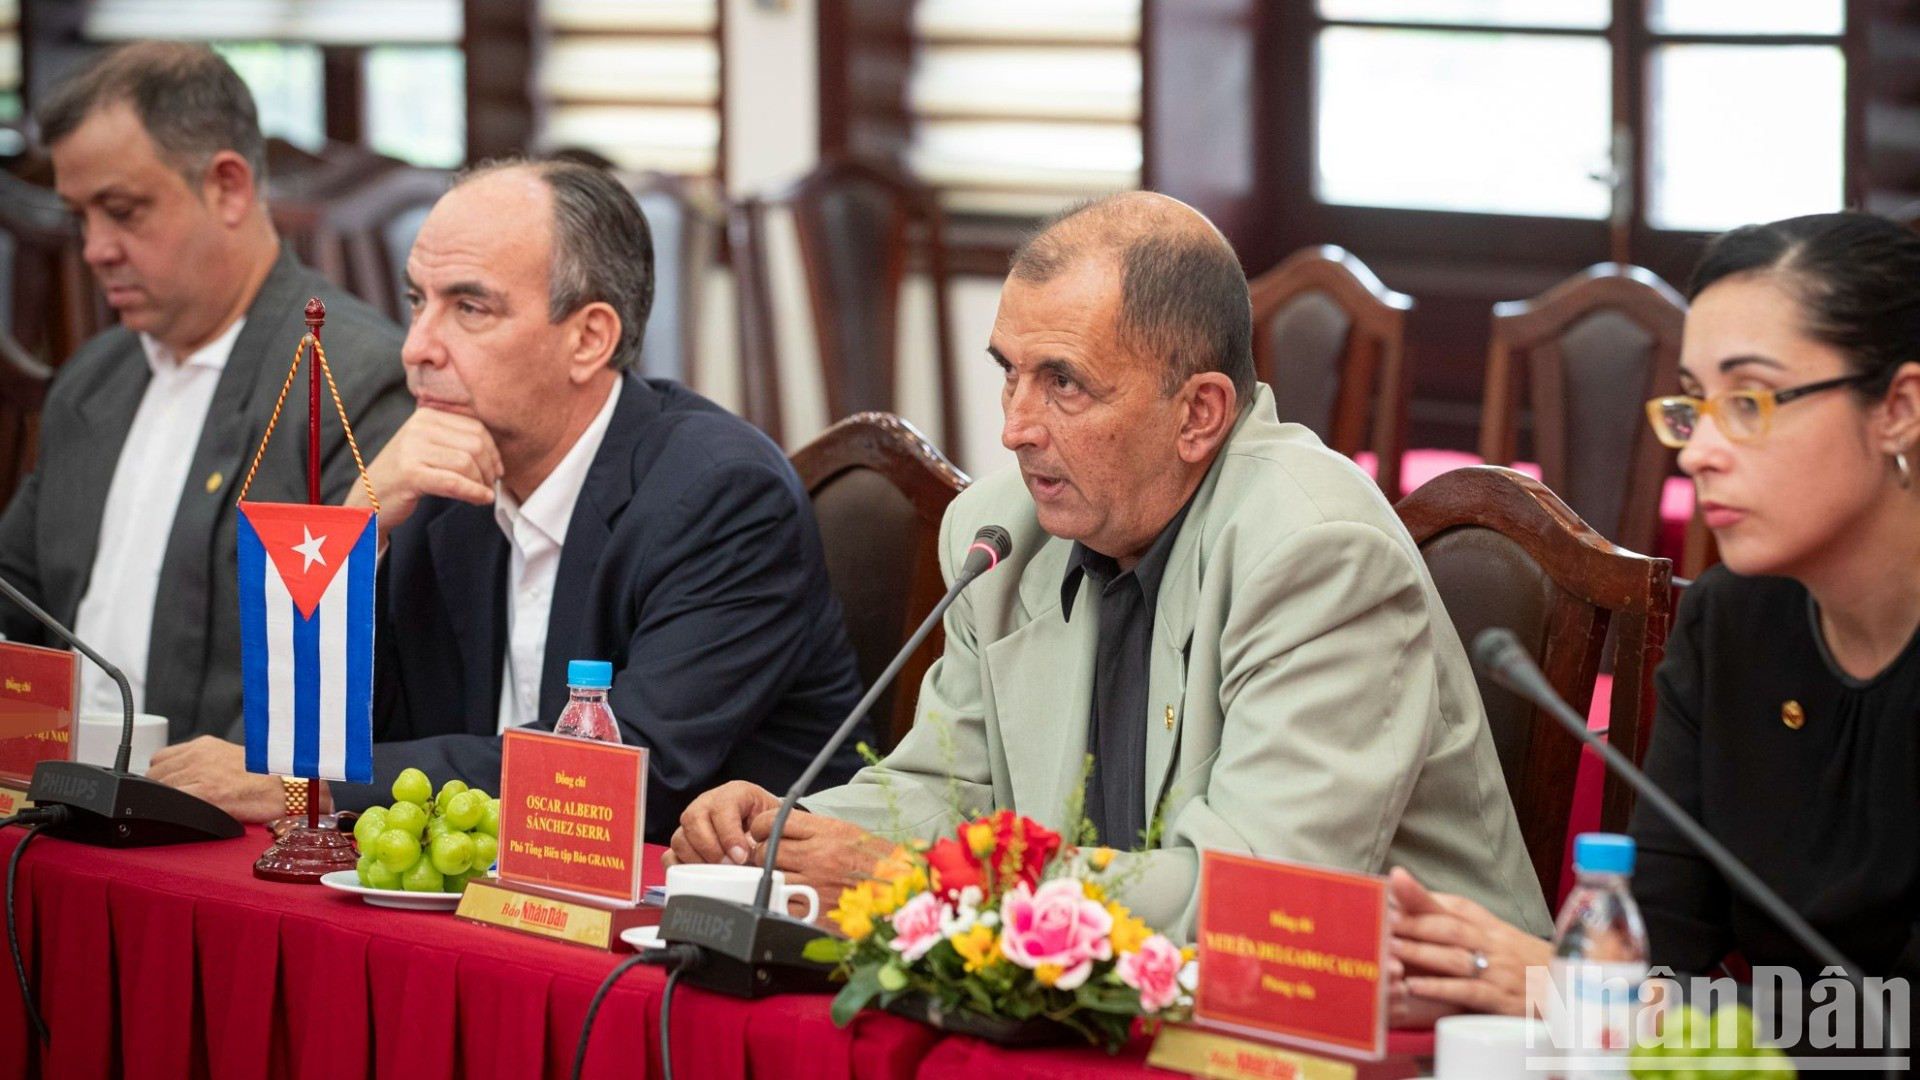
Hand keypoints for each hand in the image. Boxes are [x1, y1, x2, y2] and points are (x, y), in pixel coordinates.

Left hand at [147, 735, 292, 823]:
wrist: (290, 789)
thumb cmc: (267, 780)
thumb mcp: (230, 759)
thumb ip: (205, 764)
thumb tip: (185, 781)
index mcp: (205, 745)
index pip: (161, 759)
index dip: (162, 778)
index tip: (169, 790)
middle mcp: (199, 754)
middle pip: (155, 775)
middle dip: (161, 791)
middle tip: (179, 804)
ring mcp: (200, 772)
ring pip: (159, 789)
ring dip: (166, 802)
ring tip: (185, 810)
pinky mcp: (206, 793)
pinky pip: (170, 802)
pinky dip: (171, 811)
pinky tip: (185, 817)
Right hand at [350, 407, 501, 543]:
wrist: (370, 497)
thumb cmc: (406, 474)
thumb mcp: (428, 447)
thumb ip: (455, 440)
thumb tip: (495, 452)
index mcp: (427, 416)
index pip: (475, 427)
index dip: (493, 451)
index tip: (497, 469)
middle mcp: (419, 427)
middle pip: (475, 444)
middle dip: (489, 468)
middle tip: (490, 484)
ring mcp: (413, 448)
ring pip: (466, 462)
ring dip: (482, 482)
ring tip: (483, 494)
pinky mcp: (411, 473)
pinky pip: (454, 482)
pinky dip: (473, 492)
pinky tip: (481, 500)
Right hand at [666, 781, 780, 866]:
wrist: (761, 824)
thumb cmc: (766, 822)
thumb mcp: (772, 822)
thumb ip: (767, 834)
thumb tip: (758, 856)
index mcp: (731, 793)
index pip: (722, 809)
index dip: (730, 835)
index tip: (741, 856)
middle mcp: (706, 804)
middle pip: (694, 821)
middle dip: (712, 849)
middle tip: (729, 866)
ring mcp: (690, 823)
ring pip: (680, 839)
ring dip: (698, 860)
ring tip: (717, 871)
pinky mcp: (682, 842)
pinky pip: (669, 855)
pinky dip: (681, 867)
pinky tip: (699, 874)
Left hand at [746, 808, 889, 914]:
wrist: (898, 890)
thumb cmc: (876, 861)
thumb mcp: (848, 832)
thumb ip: (814, 829)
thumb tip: (782, 827)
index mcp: (826, 831)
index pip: (776, 821)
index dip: (762, 826)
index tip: (763, 831)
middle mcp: (818, 855)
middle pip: (768, 849)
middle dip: (764, 852)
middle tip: (771, 855)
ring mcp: (814, 883)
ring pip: (771, 875)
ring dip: (771, 875)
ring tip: (782, 875)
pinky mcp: (814, 909)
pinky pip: (782, 901)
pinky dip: (781, 898)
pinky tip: (790, 895)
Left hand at [1386, 867, 1551, 1018]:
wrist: (1570, 994)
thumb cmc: (1525, 964)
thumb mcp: (1497, 938)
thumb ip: (1461, 923)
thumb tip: (1420, 905)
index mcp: (1491, 925)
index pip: (1454, 905)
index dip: (1423, 897)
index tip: (1392, 885)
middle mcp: (1494, 944)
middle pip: (1449, 928)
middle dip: (1413, 923)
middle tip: (1380, 919)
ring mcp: (1499, 971)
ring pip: (1455, 958)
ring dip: (1419, 952)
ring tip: (1388, 949)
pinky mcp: (1502, 1000)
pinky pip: (1468, 991)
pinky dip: (1440, 988)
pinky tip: (1414, 986)